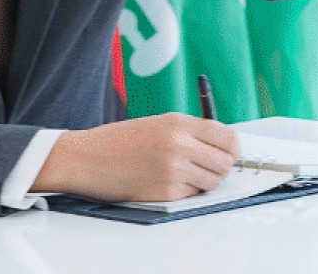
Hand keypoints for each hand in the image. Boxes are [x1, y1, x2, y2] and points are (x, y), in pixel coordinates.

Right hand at [34, 113, 238, 202]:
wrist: (85, 159)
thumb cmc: (117, 141)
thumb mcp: (154, 124)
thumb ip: (187, 132)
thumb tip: (222, 146)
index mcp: (176, 122)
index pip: (228, 137)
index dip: (232, 147)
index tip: (227, 152)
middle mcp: (179, 145)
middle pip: (226, 162)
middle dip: (219, 167)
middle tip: (205, 166)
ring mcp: (174, 170)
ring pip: (213, 182)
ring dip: (204, 181)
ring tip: (181, 174)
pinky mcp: (167, 193)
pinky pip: (192, 195)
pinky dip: (184, 192)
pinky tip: (163, 182)